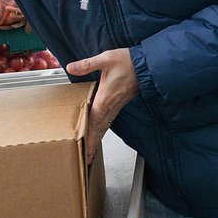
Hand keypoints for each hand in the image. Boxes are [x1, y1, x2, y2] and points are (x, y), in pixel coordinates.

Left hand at [66, 48, 139, 163]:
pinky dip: (103, 129)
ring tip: (91, 151)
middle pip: (99, 129)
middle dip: (93, 144)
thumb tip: (71, 67)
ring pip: (105, 126)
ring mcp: (117, 105)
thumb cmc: (128, 62)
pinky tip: (100, 131)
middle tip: (86, 158)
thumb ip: (87, 65)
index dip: (88, 136)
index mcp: (105, 97)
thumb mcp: (106, 59)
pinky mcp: (120, 103)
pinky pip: (109, 119)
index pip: (94, 121)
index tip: (85, 150)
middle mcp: (111, 105)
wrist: (147, 65)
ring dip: (98, 138)